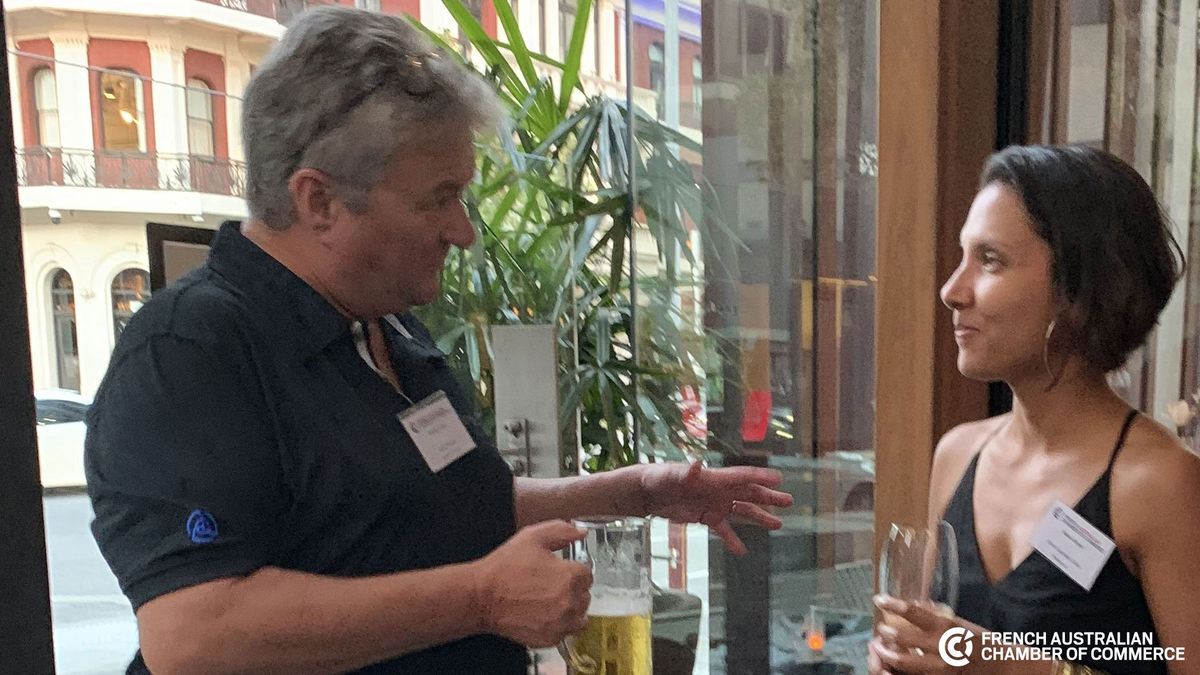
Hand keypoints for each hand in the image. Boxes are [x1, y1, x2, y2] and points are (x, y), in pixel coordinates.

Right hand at [472, 520, 591, 647]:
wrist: (482, 597)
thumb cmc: (504, 569)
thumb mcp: (532, 537)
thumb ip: (562, 531)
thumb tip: (580, 532)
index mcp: (569, 576)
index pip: (587, 574)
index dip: (573, 569)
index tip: (561, 570)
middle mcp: (569, 602)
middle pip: (585, 595)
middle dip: (572, 588)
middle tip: (551, 584)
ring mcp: (560, 623)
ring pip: (579, 615)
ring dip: (570, 608)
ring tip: (550, 601)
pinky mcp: (550, 638)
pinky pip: (566, 632)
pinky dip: (559, 625)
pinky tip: (544, 614)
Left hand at [639, 461, 793, 554]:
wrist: (647, 491)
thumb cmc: (659, 478)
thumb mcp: (671, 475)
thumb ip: (686, 472)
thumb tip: (696, 463)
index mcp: (714, 478)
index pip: (742, 477)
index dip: (760, 477)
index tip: (779, 478)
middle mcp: (719, 490)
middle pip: (749, 493)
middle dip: (768, 497)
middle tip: (788, 501)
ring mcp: (714, 504)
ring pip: (742, 511)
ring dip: (759, 517)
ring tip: (778, 525)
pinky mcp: (706, 517)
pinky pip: (723, 529)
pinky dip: (732, 539)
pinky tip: (742, 551)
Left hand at [870, 595, 981, 674]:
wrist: (1004, 668)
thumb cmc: (982, 643)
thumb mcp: (960, 625)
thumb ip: (937, 618)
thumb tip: (916, 605)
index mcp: (947, 627)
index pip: (915, 613)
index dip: (894, 605)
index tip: (879, 600)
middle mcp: (943, 647)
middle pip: (906, 640)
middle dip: (888, 634)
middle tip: (880, 631)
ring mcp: (942, 667)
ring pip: (908, 663)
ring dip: (890, 656)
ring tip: (881, 650)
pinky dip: (902, 672)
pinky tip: (893, 669)